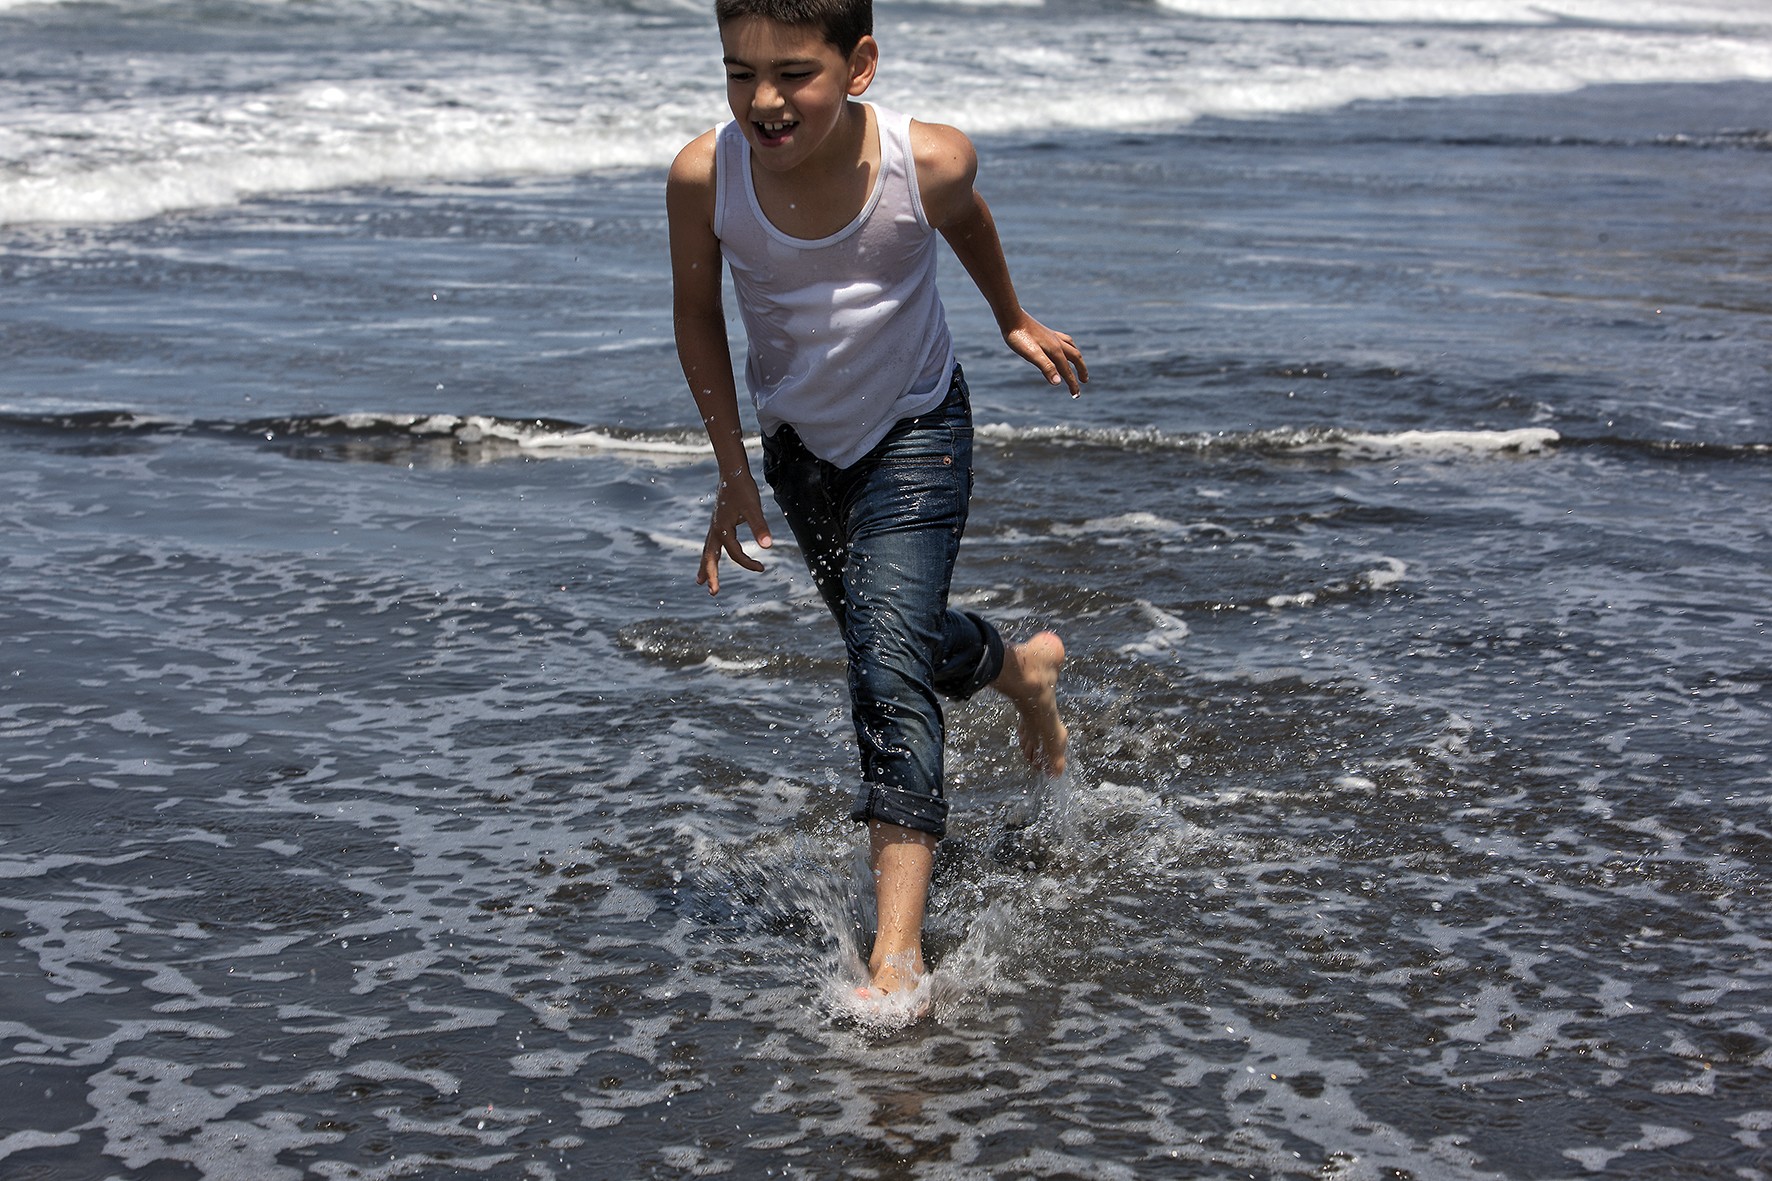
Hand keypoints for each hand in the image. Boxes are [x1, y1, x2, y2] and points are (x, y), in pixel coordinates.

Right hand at [699, 469, 771, 595]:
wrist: (732, 471)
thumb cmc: (743, 489)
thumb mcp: (754, 508)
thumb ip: (760, 527)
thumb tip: (768, 546)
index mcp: (722, 529)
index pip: (735, 553)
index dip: (748, 563)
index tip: (763, 568)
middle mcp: (715, 530)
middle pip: (710, 557)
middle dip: (711, 575)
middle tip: (712, 592)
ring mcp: (714, 526)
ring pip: (707, 551)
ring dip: (705, 566)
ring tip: (700, 581)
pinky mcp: (717, 522)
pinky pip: (712, 544)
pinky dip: (710, 554)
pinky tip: (712, 557)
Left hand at [1004, 313, 1088, 396]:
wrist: (1011, 317)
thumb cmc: (1019, 337)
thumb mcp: (1031, 355)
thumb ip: (1046, 367)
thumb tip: (1058, 382)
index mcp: (1055, 350)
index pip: (1067, 371)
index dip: (1072, 384)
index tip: (1076, 395)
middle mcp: (1058, 343)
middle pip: (1076, 358)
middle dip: (1081, 370)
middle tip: (1084, 381)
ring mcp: (1053, 337)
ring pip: (1072, 348)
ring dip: (1078, 358)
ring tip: (1079, 365)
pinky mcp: (1048, 333)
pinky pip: (1065, 340)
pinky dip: (1070, 346)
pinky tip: (1064, 348)